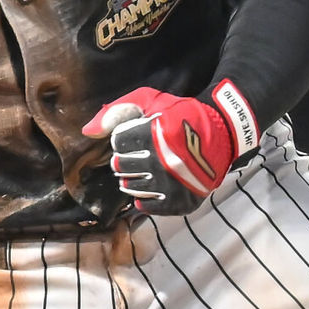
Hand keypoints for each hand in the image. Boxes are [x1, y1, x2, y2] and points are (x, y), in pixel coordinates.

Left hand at [83, 86, 235, 214]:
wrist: (221, 134)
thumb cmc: (180, 115)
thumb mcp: (150, 101)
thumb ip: (116, 111)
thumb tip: (87, 132)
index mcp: (155, 135)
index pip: (118, 142)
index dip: (124, 137)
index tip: (136, 135)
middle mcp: (162, 162)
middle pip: (121, 166)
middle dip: (125, 158)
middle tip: (139, 153)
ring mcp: (172, 185)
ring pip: (130, 187)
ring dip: (132, 177)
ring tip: (146, 168)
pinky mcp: (180, 203)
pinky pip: (145, 207)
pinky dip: (144, 197)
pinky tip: (152, 185)